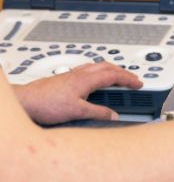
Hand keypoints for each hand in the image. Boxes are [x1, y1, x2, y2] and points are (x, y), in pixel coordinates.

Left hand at [13, 62, 143, 124]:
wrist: (26, 101)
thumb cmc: (46, 104)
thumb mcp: (77, 112)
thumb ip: (98, 112)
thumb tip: (113, 115)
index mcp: (86, 79)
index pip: (114, 75)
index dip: (129, 79)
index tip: (138, 84)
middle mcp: (80, 74)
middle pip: (108, 66)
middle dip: (123, 71)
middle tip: (132, 79)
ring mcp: (72, 74)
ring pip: (97, 66)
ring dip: (111, 70)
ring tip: (118, 77)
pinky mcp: (66, 78)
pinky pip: (88, 70)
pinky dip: (99, 72)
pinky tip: (95, 80)